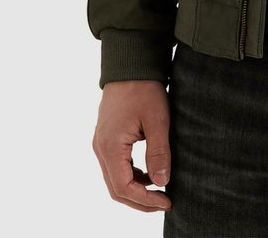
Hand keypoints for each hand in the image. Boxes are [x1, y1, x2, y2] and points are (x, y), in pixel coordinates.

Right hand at [92, 80, 171, 211]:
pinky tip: (149, 174)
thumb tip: (162, 182)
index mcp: (110, 146)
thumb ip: (158, 152)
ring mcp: (101, 144)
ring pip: (115, 179)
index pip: (124, 187)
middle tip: (164, 202)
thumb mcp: (157, 120)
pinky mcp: (107, 139)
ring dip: (136, 190)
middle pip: (116, 188)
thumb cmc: (144, 89)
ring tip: (159, 191)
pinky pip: (115, 167)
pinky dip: (131, 176)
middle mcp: (100, 149)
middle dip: (140, 200)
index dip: (145, 199)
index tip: (167, 201)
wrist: (130, 65)